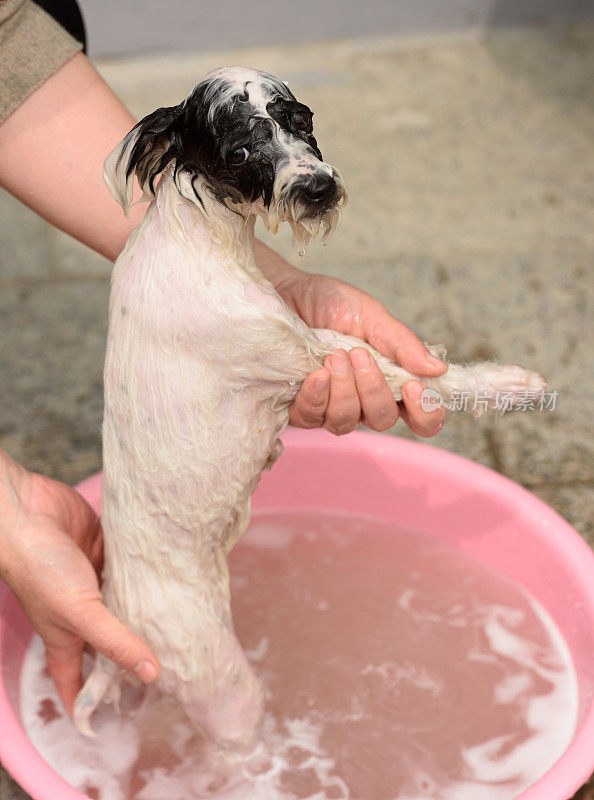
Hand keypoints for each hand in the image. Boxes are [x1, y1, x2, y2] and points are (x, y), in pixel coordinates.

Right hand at [0, 452, 158, 713]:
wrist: (28, 513)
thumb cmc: (41, 570)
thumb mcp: (79, 613)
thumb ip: (115, 641)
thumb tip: (151, 674)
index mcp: (67, 636)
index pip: (77, 681)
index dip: (89, 705)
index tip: (112, 725)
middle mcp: (83, 613)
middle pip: (112, 643)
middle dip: (134, 656)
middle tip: (173, 669)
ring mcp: (95, 581)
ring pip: (128, 604)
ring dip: (149, 611)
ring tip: (187, 626)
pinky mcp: (106, 552)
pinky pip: (132, 569)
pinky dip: (149, 574)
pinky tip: (177, 579)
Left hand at [275, 270, 447, 436]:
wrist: (284, 292)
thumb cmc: (329, 303)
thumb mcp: (371, 315)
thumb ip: (402, 343)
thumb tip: (438, 369)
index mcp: (390, 380)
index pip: (420, 416)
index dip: (425, 412)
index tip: (412, 387)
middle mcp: (362, 400)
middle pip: (382, 421)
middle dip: (373, 390)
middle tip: (359, 354)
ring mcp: (329, 407)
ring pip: (346, 423)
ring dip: (343, 391)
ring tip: (333, 358)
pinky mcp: (299, 407)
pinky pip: (311, 419)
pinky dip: (316, 397)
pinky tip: (316, 374)